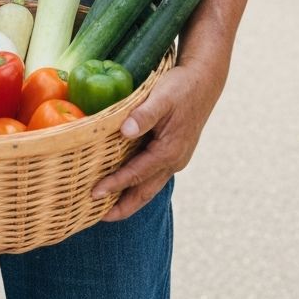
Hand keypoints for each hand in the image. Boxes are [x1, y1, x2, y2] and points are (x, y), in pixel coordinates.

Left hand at [92, 62, 221, 220]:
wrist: (204, 81)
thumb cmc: (181, 87)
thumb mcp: (161, 96)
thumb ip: (143, 115)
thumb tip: (125, 132)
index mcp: (169, 151)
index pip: (136, 175)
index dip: (114, 185)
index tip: (93, 194)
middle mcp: (173, 160)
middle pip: (145, 192)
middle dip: (122, 207)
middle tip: (97, 217)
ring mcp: (175, 158)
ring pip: (150, 186)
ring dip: (130, 199)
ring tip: (108, 209)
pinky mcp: (174, 151)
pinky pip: (153, 175)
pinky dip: (138, 184)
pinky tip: (126, 183)